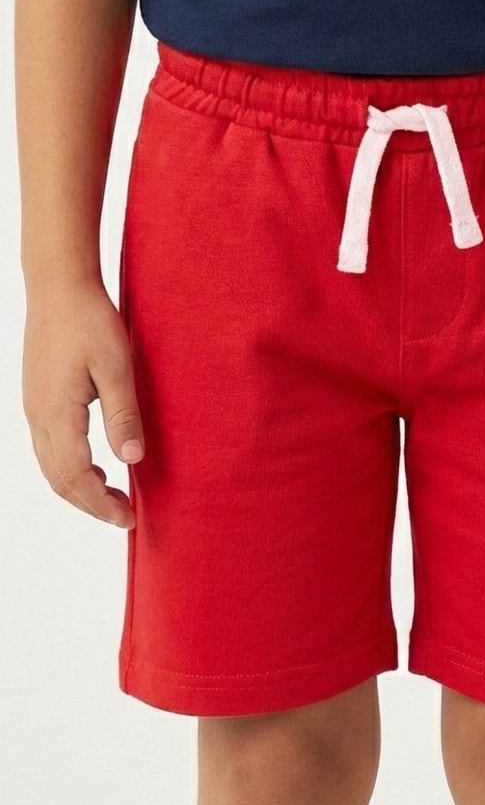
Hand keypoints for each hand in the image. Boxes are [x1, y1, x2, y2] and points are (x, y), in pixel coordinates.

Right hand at [22, 278, 142, 527]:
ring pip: (50, 466)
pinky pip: (48, 448)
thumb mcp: (117, 366)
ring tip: (111, 496)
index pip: (77, 477)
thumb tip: (132, 459)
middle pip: (59, 480)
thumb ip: (123, 414)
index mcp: (57, 413)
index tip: (128, 518)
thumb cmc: (90, 321)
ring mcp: (34, 408)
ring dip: (79, 488)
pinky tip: (93, 464)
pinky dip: (69, 467)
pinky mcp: (37, 398)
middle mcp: (38, 417)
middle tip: (124, 516)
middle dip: (90, 504)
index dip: (101, 504)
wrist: (58, 286)